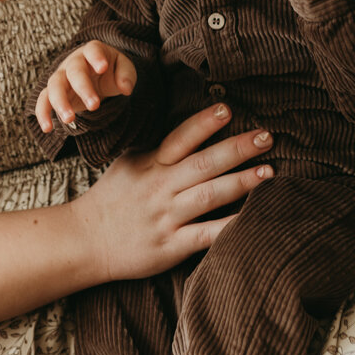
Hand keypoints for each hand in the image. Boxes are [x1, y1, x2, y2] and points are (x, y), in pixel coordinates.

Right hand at [35, 41, 135, 130]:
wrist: (96, 75)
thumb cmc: (110, 70)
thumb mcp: (123, 68)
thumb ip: (126, 75)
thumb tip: (126, 89)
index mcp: (92, 52)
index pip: (92, 50)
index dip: (96, 57)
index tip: (103, 68)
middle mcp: (73, 62)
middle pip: (74, 71)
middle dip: (83, 88)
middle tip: (94, 106)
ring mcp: (61, 76)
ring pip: (55, 85)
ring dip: (60, 102)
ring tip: (69, 119)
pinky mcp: (53, 92)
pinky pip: (43, 100)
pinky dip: (42, 113)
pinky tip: (47, 128)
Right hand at [73, 103, 274, 281]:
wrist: (85, 239)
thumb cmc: (113, 198)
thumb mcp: (131, 163)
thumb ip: (161, 149)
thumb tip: (197, 128)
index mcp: (151, 163)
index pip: (180, 138)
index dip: (204, 123)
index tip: (228, 108)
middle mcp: (159, 187)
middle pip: (203, 163)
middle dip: (237, 148)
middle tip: (267, 136)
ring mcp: (166, 216)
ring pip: (208, 196)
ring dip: (241, 182)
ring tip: (269, 172)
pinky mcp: (170, 246)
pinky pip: (205, 235)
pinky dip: (229, 228)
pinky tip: (252, 219)